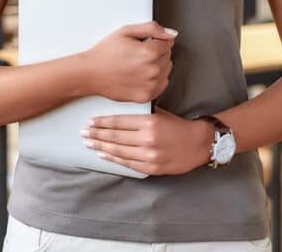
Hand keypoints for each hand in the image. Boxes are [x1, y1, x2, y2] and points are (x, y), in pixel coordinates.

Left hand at [80, 107, 213, 175]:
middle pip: (115, 137)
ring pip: (118, 151)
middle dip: (96, 134)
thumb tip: (118, 113)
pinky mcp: (151, 168)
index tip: (90, 121)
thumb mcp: (160, 113)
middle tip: (83, 132)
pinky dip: (113, 159)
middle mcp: (147, 139)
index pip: (119, 122)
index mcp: (149, 122)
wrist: (198, 144)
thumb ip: (141, 113)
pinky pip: (127, 163)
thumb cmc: (178, 126)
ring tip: (88, 143)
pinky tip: (103, 154)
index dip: (102, 122)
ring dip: (101, 146)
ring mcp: (149, 155)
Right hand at [82, 22, 175, 102]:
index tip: (144, 43)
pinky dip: (155, 79)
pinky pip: (162, 84)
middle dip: (157, 52)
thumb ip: (152, 29)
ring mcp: (150, 85)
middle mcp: (153, 70)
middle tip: (137, 53)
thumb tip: (171, 33)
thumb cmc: (105, 53)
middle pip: (168, 56)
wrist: (90, 74)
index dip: (156, 40)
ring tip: (138, 64)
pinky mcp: (146, 96)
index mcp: (149, 52)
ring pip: (166, 70)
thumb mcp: (126, 31)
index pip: (168, 42)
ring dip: (157, 65)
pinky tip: (140, 75)